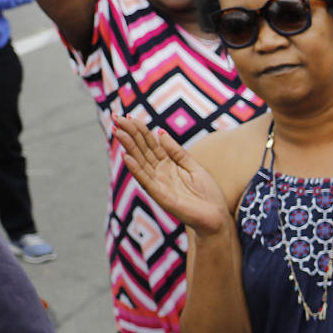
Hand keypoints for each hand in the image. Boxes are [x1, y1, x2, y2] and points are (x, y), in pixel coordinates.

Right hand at [114, 114, 231, 237]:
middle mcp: (160, 172)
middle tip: (116, 118)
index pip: (150, 143)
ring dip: (129, 147)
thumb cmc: (207, 194)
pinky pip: (147, 181)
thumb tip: (161, 133)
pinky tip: (127, 158)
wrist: (216, 217)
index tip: (127, 115)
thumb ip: (177, 152)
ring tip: (118, 132)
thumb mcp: (194, 167)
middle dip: (129, 133)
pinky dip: (137, 170)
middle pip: (142, 149)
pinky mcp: (161, 196)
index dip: (140, 129)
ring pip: (141, 162)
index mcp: (168, 164)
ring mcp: (159, 184)